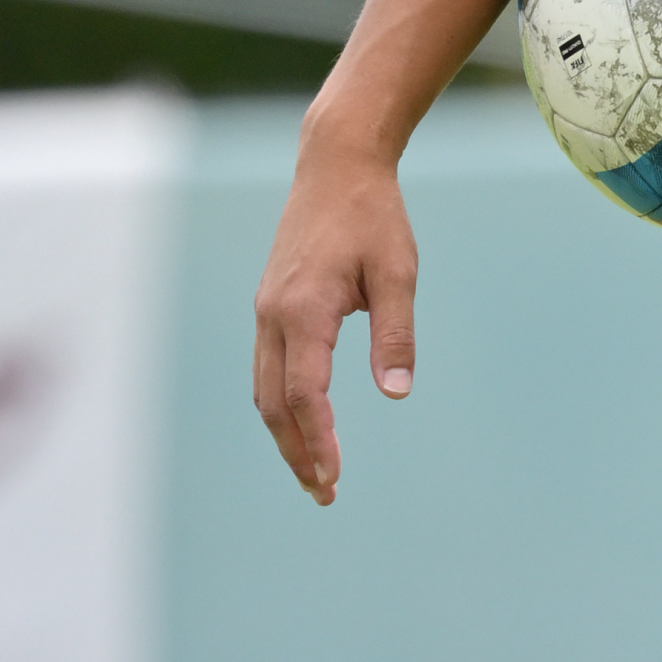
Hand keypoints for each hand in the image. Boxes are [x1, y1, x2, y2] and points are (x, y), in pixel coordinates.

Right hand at [250, 132, 418, 505]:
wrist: (336, 166)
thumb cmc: (374, 216)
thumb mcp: (397, 272)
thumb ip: (395, 334)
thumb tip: (396, 393)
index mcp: (304, 311)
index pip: (304, 395)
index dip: (317, 441)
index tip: (334, 478)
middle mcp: (273, 316)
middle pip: (274, 405)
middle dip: (297, 453)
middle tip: (325, 495)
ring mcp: (265, 311)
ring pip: (264, 390)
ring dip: (287, 434)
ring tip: (316, 472)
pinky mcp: (269, 305)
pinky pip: (266, 368)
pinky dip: (280, 404)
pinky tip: (304, 421)